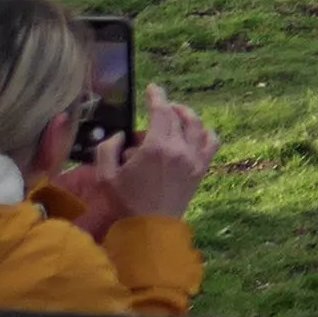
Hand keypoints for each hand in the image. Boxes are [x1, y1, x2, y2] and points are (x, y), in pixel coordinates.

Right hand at [70, 95, 217, 226]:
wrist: (150, 228)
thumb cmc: (125, 202)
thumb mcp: (106, 175)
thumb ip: (108, 148)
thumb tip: (120, 135)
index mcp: (156, 147)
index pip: (160, 111)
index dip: (156, 96)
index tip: (153, 88)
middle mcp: (179, 149)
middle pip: (178, 116)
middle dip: (167, 107)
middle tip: (157, 108)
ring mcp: (194, 159)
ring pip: (197, 125)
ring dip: (186, 115)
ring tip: (176, 115)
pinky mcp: (201, 169)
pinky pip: (212, 143)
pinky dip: (206, 132)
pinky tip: (197, 132)